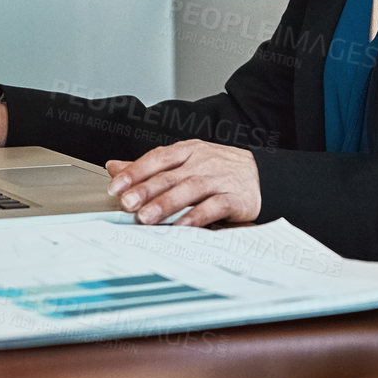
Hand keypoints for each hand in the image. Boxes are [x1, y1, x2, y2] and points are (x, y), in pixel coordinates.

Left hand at [105, 140, 259, 226]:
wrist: (263, 175)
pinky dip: (198, 216)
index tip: (116, 186)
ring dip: (166, 204)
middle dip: (146, 190)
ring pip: (190, 189)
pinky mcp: (236, 198)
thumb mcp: (183, 162)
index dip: (136, 171)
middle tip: (127, 204)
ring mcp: (220, 179)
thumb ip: (148, 168)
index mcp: (187, 151)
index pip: (158, 157)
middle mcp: (202, 162)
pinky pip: (215, 206)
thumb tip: (114, 168)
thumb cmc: (217, 170)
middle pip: (170, 175)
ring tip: (146, 218)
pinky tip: (182, 225)